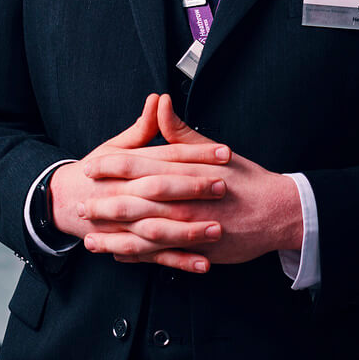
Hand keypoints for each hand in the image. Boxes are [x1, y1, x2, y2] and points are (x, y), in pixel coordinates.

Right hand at [48, 95, 232, 271]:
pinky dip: (179, 261)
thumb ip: (142, 127)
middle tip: (224, 187)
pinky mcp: (128, 246)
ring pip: (157, 227)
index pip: (166, 157)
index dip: (196, 154)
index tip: (225, 153)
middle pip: (160, 190)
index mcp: (126, 166)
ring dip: (188, 230)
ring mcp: (124, 223)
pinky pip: (155, 256)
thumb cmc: (96, 172)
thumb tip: (159, 99)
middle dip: (193, 189)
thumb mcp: (115, 147)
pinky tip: (203, 263)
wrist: (63, 202)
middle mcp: (123, 193)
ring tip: (218, 229)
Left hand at [84, 96, 301, 270]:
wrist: (277, 211)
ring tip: (90, 240)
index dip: (111, 167)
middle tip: (81, 206)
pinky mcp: (197, 250)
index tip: (89, 167)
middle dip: (105, 205)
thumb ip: (180, 132)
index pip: (140, 166)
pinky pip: (161, 256)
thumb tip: (160, 102)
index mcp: (185, 172)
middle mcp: (184, 200)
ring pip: (144, 235)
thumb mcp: (213, 150)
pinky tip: (120, 256)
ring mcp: (190, 228)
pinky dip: (139, 257)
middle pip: (135, 203)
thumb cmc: (245, 179)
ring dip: (115, 238)